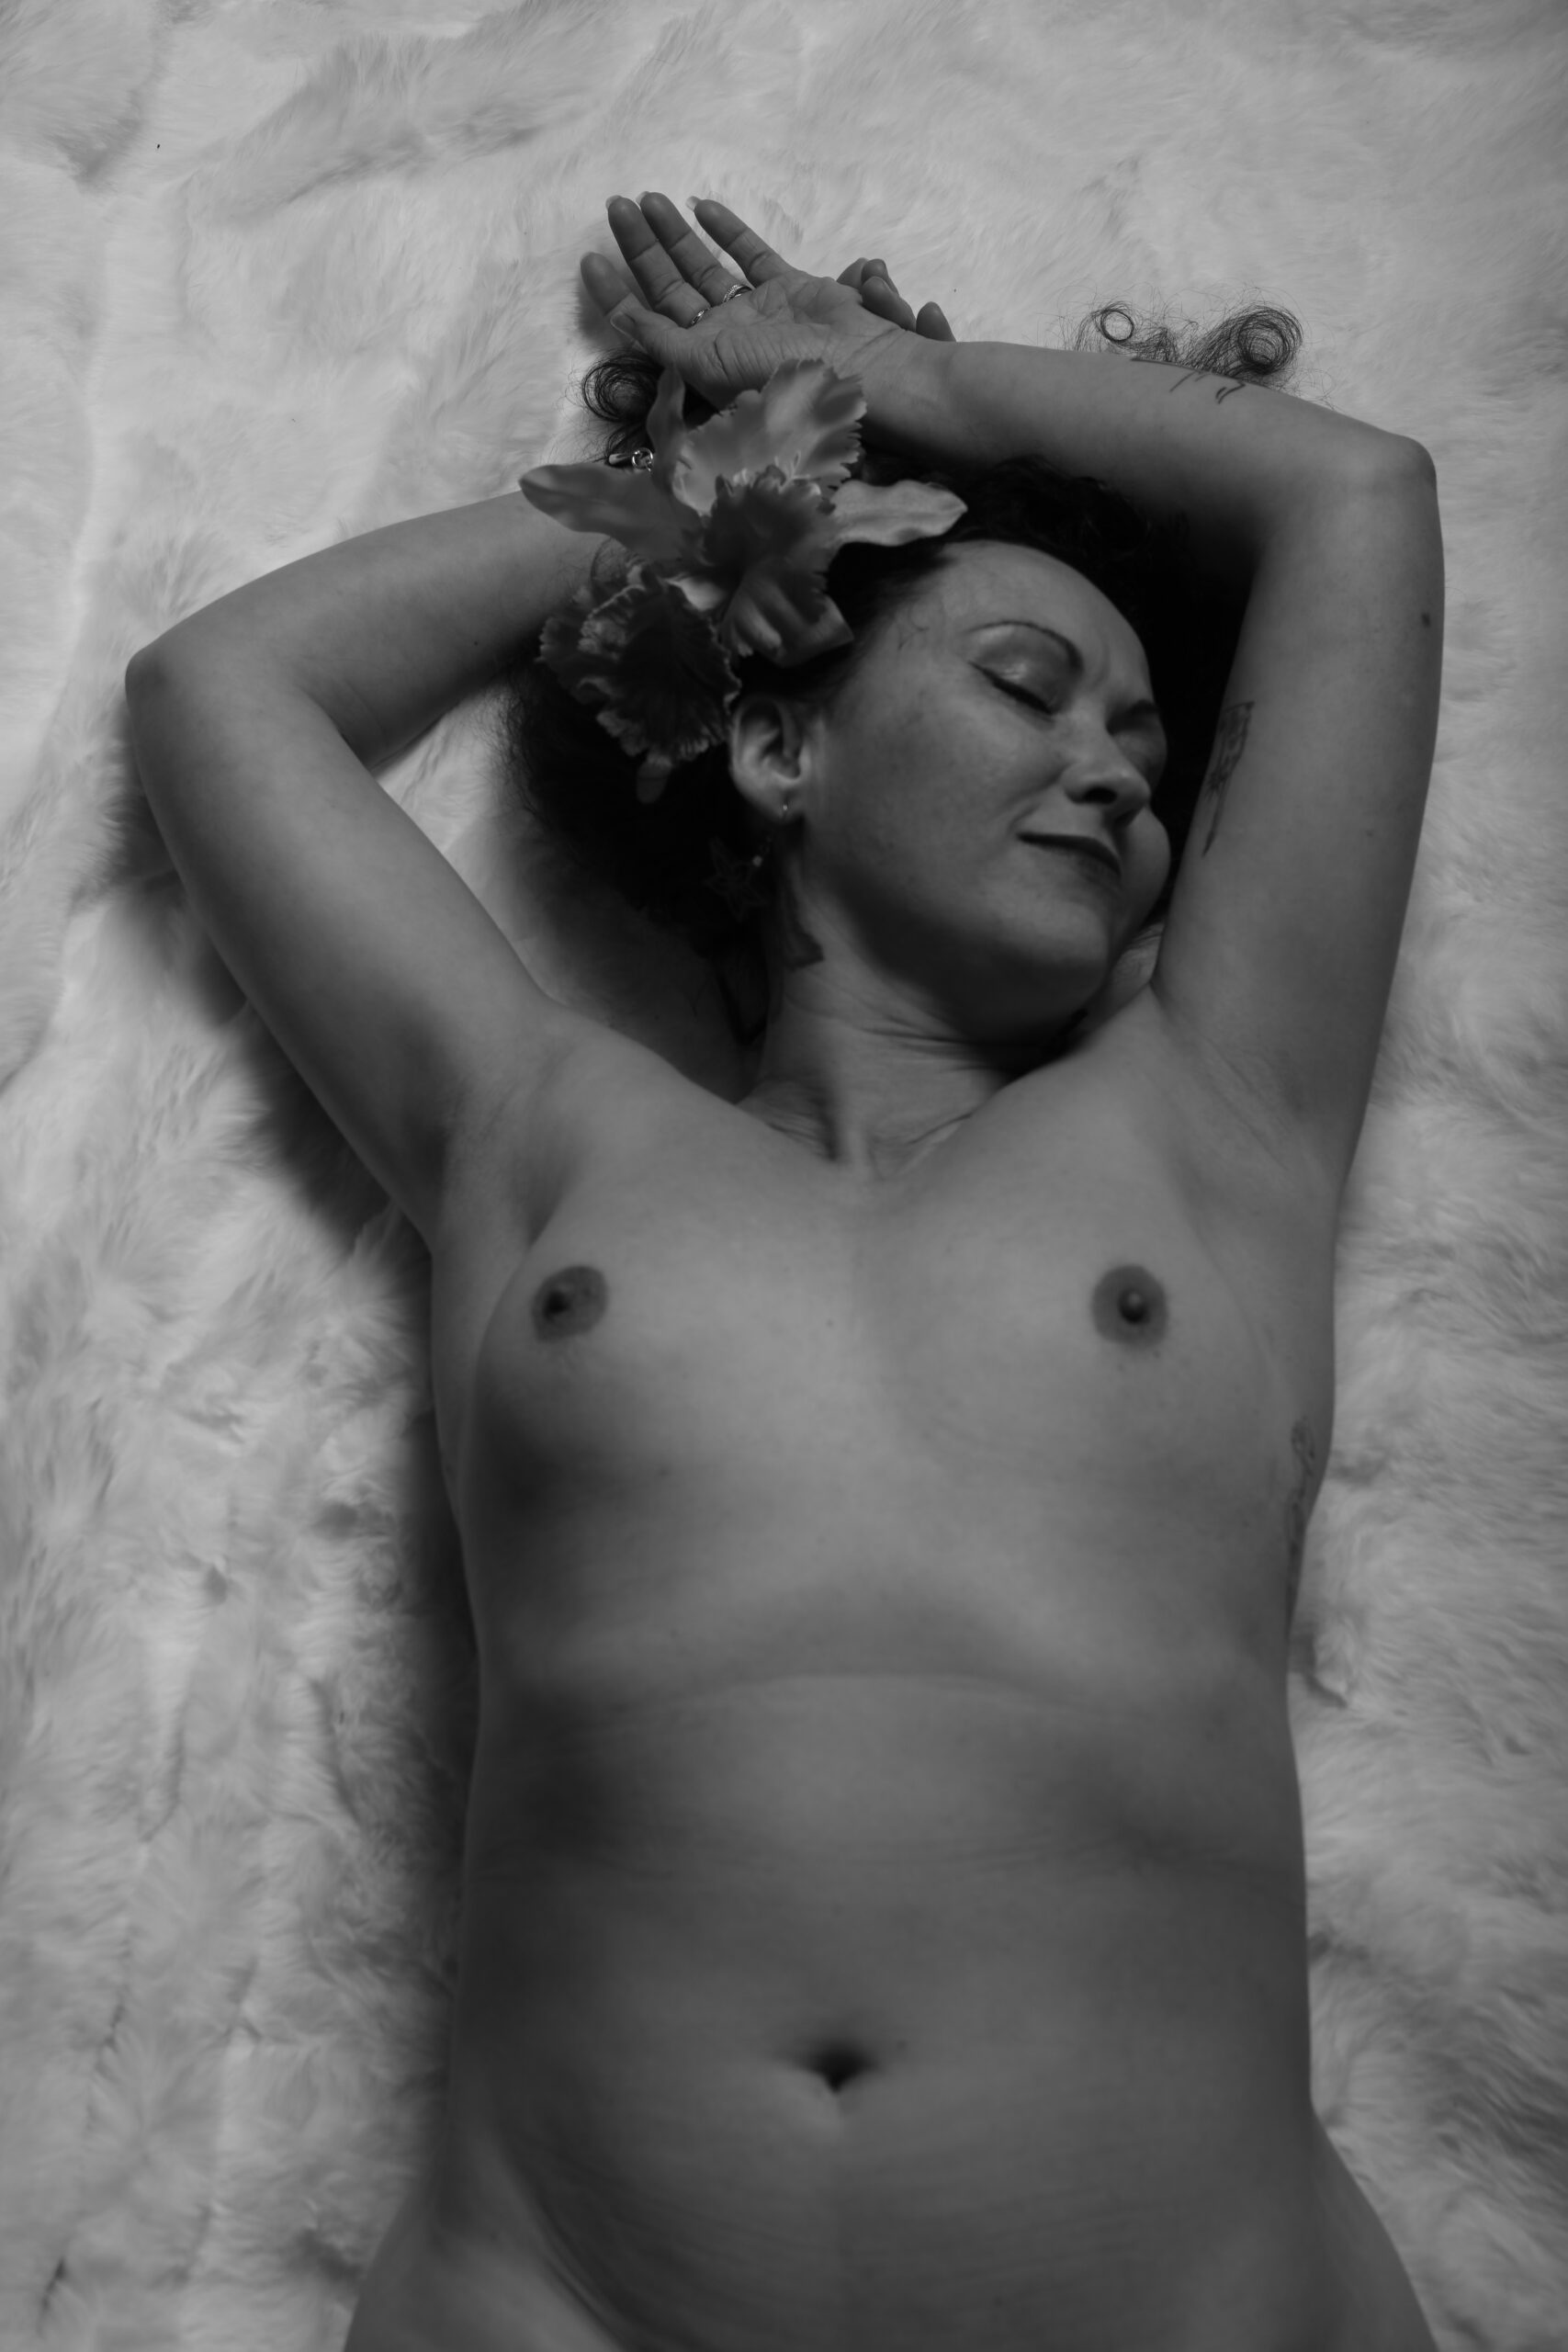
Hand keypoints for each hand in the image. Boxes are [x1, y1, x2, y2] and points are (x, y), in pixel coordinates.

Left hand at [582, 192, 952, 415]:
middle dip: (641, 247)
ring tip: (648, 199)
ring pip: (704, 265)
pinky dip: (729, 231)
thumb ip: (662, 340)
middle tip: (615, 207)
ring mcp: (755, 312)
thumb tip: (623, 315)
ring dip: (675, 233)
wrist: (856, 368)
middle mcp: (723, 337)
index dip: (616, 293)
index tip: (589, 258)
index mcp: (699, 360)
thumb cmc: (779, 374)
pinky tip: (703, 207)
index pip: (645, 322)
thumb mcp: (706, 364)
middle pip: (670, 286)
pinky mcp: (788, 289)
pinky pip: (751, 255)